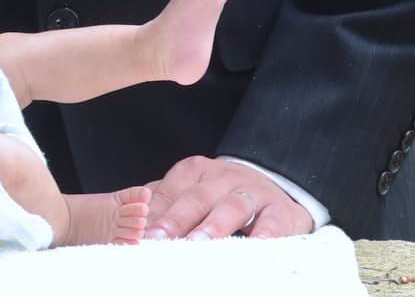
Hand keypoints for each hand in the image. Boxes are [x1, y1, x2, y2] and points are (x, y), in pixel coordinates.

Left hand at [145, 157, 314, 240]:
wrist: (277, 186)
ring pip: (231, 206)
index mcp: (196, 170)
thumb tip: (134, 220)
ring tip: (197, 243)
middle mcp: (223, 176)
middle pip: (196, 197)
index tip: (139, 231)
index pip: (170, 190)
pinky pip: (272, 220)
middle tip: (158, 239)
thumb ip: (168, 202)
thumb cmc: (226, 195)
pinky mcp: (280, 209)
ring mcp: (252, 190)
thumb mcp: (196, 190)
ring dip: (213, 225)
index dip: (153, 212)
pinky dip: (265, 232)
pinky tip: (257, 245)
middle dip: (175, 219)